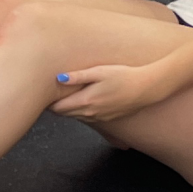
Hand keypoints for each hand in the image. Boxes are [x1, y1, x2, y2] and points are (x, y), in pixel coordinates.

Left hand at [49, 63, 170, 122]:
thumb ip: (78, 76)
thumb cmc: (123, 76)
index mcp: (86, 102)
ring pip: (76, 117)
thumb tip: (58, 78)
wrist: (147, 88)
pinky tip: (85, 100)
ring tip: (67, 96)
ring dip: (69, 109)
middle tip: (52, 94)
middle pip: (65, 114)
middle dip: (56, 106)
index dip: (49, 101)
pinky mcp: (108, 119)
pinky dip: (82, 111)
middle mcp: (91, 114)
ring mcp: (100, 118)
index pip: (58, 108)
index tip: (45, 92)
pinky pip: (88, 118)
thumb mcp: (99, 72)